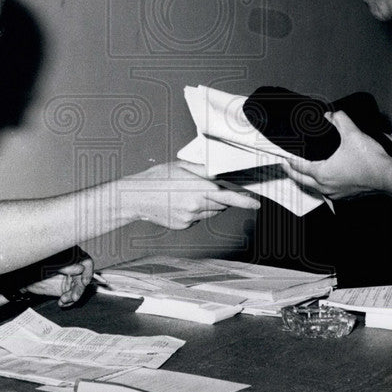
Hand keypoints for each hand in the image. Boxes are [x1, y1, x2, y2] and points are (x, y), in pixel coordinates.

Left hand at [23, 256, 93, 306]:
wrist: (22, 278)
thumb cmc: (33, 266)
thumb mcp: (49, 265)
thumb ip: (65, 266)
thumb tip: (80, 268)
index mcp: (70, 256)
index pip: (86, 262)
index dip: (88, 271)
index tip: (84, 281)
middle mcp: (72, 267)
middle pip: (83, 278)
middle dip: (79, 289)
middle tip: (74, 297)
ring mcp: (69, 278)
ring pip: (78, 289)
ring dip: (73, 297)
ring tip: (63, 300)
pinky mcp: (65, 289)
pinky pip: (72, 296)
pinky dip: (68, 301)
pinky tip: (62, 303)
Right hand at [122, 161, 261, 229]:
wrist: (136, 197)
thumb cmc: (157, 178)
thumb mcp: (182, 167)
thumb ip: (204, 170)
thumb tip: (222, 172)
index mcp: (198, 188)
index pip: (229, 197)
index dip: (245, 201)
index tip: (256, 203)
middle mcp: (196, 205)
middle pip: (221, 205)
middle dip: (223, 198)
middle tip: (214, 190)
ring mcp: (190, 218)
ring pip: (211, 212)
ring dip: (210, 204)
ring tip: (191, 194)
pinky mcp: (184, 225)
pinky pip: (198, 218)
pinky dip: (196, 211)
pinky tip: (182, 203)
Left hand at [281, 111, 391, 199]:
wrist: (388, 177)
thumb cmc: (370, 160)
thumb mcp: (352, 134)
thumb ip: (340, 120)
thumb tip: (332, 115)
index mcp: (322, 173)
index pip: (298, 167)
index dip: (289, 160)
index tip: (283, 156)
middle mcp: (326, 187)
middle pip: (302, 181)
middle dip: (292, 172)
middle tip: (286, 165)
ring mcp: (336, 194)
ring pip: (314, 187)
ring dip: (307, 180)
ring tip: (304, 171)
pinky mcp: (346, 196)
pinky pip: (327, 192)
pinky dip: (322, 184)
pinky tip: (326, 178)